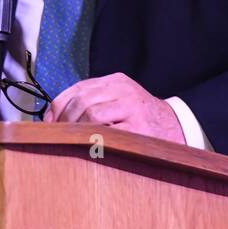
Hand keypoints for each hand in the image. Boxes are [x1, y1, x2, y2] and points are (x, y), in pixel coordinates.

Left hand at [43, 72, 185, 144]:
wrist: (179, 128)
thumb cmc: (142, 120)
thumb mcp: (120, 102)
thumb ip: (93, 104)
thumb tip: (53, 119)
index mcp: (116, 81)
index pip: (77, 88)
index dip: (57, 107)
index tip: (48, 124)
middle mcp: (123, 89)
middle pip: (80, 100)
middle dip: (64, 121)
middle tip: (58, 138)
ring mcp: (131, 106)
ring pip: (90, 113)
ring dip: (76, 130)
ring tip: (72, 143)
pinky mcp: (137, 126)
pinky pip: (105, 131)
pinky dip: (91, 139)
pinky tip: (88, 148)